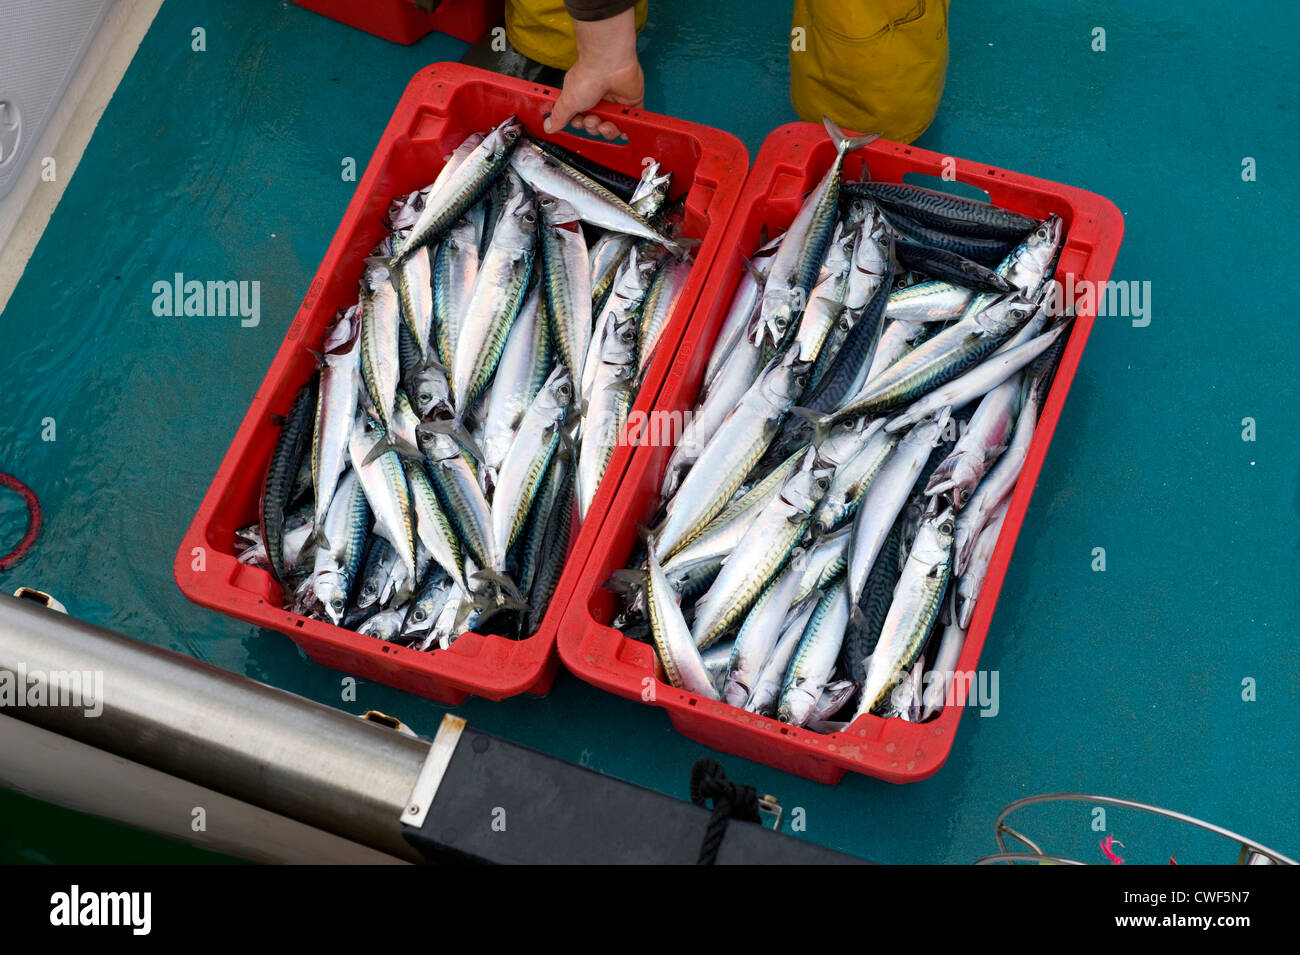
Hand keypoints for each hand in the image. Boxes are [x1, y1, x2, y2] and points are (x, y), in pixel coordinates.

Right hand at [543, 9, 642, 140]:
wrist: (609, 65)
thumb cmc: (589, 77)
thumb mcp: (568, 101)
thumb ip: (559, 116)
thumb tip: (548, 126)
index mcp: (582, 97)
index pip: (580, 119)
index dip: (580, 124)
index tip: (579, 122)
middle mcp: (598, 100)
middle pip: (596, 126)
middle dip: (593, 128)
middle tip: (593, 120)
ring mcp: (614, 102)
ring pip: (612, 127)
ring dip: (607, 130)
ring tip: (605, 124)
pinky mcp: (630, 103)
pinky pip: (631, 121)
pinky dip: (628, 129)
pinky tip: (624, 132)